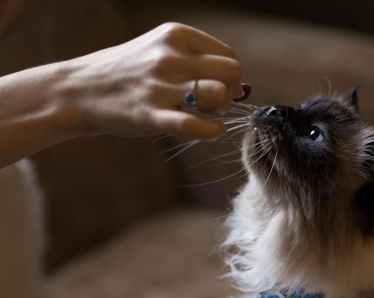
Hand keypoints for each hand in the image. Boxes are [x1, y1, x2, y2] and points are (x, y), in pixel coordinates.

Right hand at [57, 22, 243, 138]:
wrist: (77, 90)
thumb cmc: (126, 72)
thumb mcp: (158, 50)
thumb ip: (195, 60)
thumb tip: (241, 85)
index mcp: (174, 35)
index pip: (228, 55)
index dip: (231, 76)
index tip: (221, 87)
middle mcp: (169, 56)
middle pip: (231, 71)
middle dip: (232, 90)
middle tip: (216, 103)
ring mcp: (160, 85)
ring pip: (219, 93)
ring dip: (221, 108)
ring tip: (207, 113)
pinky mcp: (150, 115)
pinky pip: (195, 125)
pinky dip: (213, 130)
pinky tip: (212, 130)